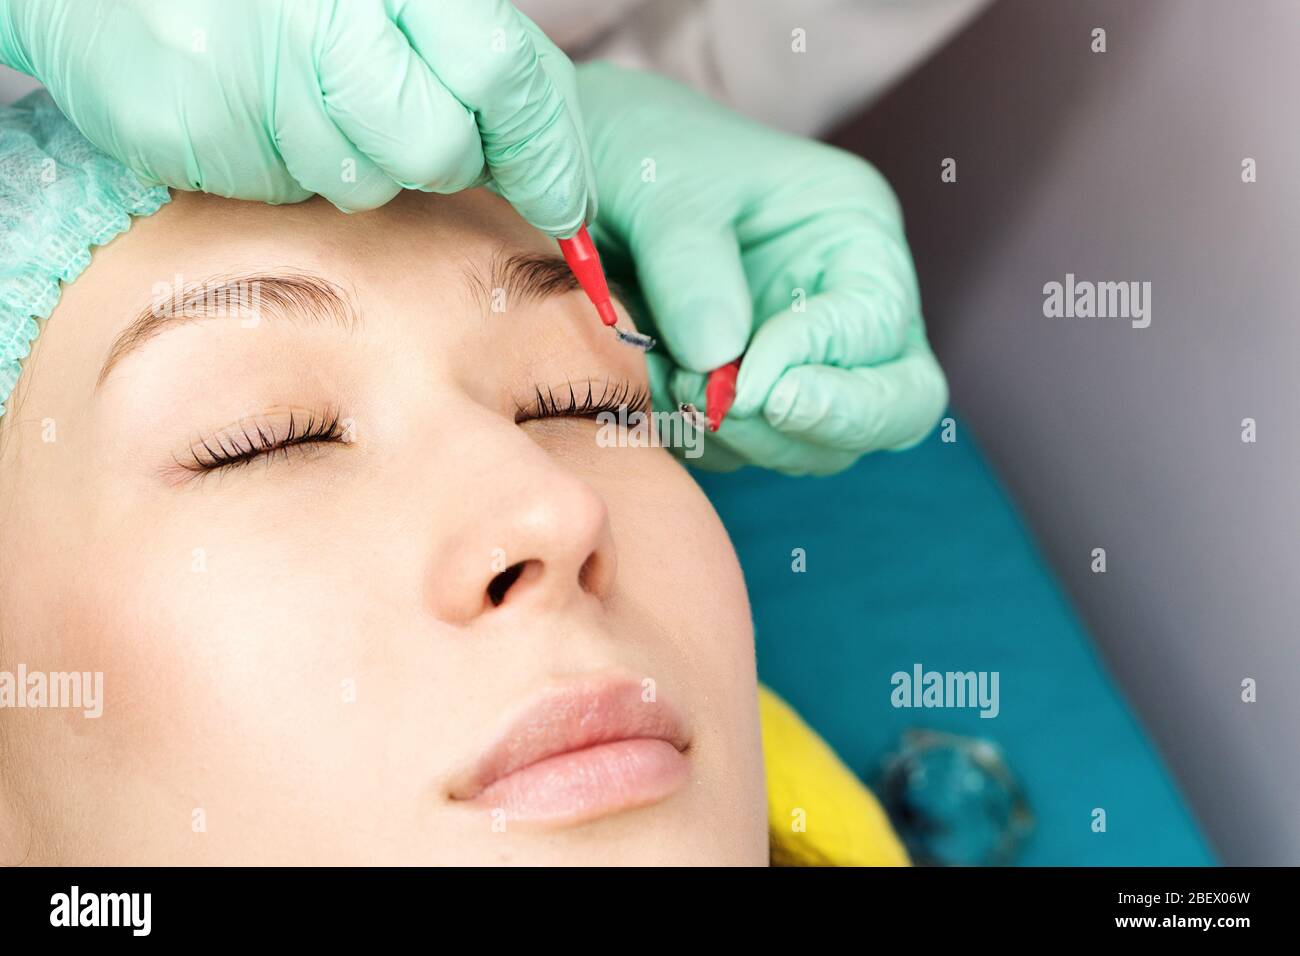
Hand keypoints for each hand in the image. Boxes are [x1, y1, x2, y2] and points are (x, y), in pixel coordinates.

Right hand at [0, 0, 594, 235]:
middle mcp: (335, 10)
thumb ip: (473, 61)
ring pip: (370, 182)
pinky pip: (290, 188)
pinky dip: (285, 165)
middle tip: (401, 123)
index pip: (511, 76)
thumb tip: (554, 171)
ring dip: (353, 160)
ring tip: (302, 96)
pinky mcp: (205, 121)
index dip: (546, 158)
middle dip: (442, 159)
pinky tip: (253, 108)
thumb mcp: (390, 3)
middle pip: (443, 146)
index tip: (564, 210)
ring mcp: (264, 67)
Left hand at [577, 63, 947, 474]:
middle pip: (895, 406)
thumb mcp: (663, 185)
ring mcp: (799, 359)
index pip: (882, 330)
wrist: (572, 167)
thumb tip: (718, 360)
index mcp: (853, 236)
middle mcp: (844, 305)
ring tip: (669, 381)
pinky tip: (651, 388)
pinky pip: (745, 451)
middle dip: (824, 426)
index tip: (744, 379)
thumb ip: (691, 266)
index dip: (822, 367)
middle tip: (734, 413)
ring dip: (747, 437)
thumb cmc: (639, 147)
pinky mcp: (746, 395)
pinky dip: (701, 440)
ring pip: (819, 446)